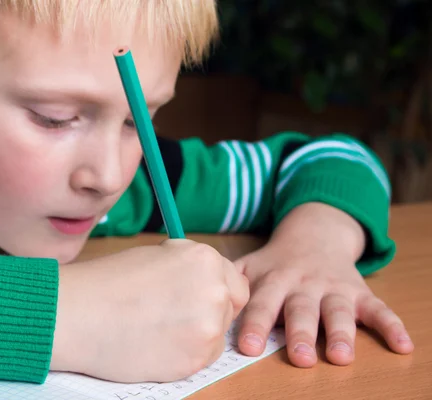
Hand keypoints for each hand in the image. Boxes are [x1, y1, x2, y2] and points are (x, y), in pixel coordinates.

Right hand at [50, 239, 249, 382]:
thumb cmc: (109, 282)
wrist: (79, 314)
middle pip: (229, 308)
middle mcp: (215, 291)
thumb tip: (208, 280)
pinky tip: (156, 344)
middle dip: (208, 312)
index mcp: (205, 259)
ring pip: (217, 335)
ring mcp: (208, 327)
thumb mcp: (158, 255)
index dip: (215, 290)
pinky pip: (202, 358)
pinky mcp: (195, 360)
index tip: (196, 298)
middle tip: (173, 315)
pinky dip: (184, 354)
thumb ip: (190, 268)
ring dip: (196, 334)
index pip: (235, 281)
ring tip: (158, 329)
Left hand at [234, 203, 413, 366]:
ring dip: (342, 333)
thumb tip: (205, 295)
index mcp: (275, 280)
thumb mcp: (251, 265)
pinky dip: (392, 326)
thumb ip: (232, 281)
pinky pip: (379, 309)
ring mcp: (333, 289)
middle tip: (299, 357)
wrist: (313, 236)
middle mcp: (304, 285)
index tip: (248, 348)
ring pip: (338, 311)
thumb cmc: (275, 262)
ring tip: (341, 356)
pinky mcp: (359, 292)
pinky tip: (402, 345)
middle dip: (301, 333)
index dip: (255, 325)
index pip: (262, 304)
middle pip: (302, 310)